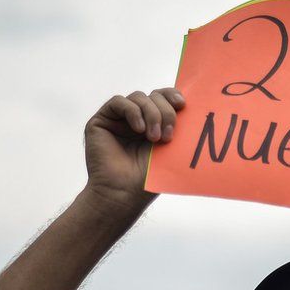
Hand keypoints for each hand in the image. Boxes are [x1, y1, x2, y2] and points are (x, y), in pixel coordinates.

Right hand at [82, 88, 184, 216]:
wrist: (124, 194)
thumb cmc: (148, 177)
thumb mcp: (169, 148)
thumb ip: (176, 126)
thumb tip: (188, 106)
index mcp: (153, 123)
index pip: (164, 98)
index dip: (172, 96)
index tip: (182, 105)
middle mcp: (136, 119)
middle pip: (153, 96)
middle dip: (165, 111)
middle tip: (168, 135)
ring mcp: (118, 119)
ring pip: (138, 97)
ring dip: (151, 114)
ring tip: (154, 138)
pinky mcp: (101, 121)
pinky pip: (118, 102)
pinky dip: (132, 112)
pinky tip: (139, 129)